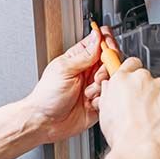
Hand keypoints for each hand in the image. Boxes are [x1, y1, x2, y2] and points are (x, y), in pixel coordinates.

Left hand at [26, 27, 119, 142]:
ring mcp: (95, 87)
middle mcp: (89, 71)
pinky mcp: (100, 102)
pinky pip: (111, 97)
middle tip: (95, 77)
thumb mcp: (64, 69)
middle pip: (111, 60)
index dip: (107, 43)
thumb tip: (97, 36)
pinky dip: (102, 100)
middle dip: (106, 68)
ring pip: (113, 80)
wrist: (46, 122)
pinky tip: (90, 103)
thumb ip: (84, 54)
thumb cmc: (48, 96)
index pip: (100, 42)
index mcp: (79, 58)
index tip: (108, 49)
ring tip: (88, 93)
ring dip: (101, 86)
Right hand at [97, 58, 159, 158]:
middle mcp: (142, 79)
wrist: (141, 150)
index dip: (135, 75)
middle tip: (146, 112)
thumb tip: (111, 88)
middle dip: (150, 93)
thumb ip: (110, 94)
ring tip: (157, 122)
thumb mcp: (105, 114)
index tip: (137, 84)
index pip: (132, 64)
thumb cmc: (124, 138)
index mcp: (122, 80)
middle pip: (149, 80)